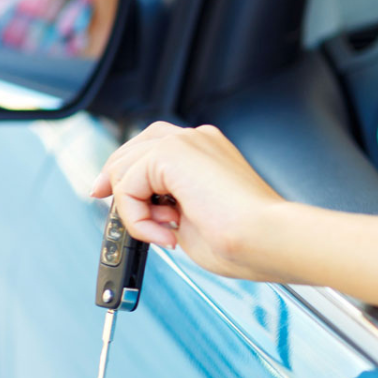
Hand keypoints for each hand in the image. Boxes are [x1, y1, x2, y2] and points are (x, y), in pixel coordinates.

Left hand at [90, 122, 288, 281]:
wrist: (265, 236)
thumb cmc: (245, 238)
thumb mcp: (193, 219)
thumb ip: (167, 206)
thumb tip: (142, 213)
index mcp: (208, 152)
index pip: (153, 150)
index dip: (127, 173)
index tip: (112, 197)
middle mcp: (197, 140)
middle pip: (132, 148)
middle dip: (114, 181)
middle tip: (112, 211)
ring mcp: (186, 141)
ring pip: (124, 167)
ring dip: (132, 209)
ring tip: (164, 233)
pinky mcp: (171, 152)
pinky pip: (127, 184)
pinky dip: (135, 216)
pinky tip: (164, 232)